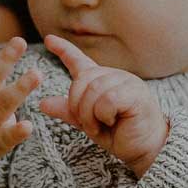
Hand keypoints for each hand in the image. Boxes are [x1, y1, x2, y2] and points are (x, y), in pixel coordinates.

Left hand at [37, 35, 168, 176]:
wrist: (145, 148)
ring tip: (100, 125)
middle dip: (77, 105)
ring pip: (93, 90)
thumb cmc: (120, 134)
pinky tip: (113, 121)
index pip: (80, 60)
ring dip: (90, 114)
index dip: (63, 50)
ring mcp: (127, 82)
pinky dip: (104, 115)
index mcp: (102, 81)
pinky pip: (107, 100)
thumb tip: (42, 103)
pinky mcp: (136, 93)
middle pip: (82, 80)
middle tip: (88, 124)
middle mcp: (114, 76)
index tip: (49, 40)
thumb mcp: (89, 122)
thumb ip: (69, 111)